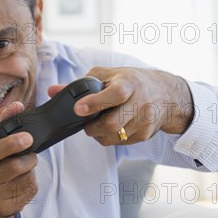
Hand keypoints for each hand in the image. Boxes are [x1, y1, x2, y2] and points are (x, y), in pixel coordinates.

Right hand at [0, 102, 38, 217]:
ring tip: (20, 170)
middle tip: (31, 154)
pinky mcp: (8, 208)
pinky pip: (30, 190)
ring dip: (29, 170)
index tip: (28, 138)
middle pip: (14, 166)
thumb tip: (16, 106)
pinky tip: (19, 184)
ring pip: (25, 177)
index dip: (10, 144)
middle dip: (28, 158)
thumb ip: (0, 124)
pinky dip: (30, 183)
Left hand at [48, 67, 193, 144]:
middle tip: (86, 122)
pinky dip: (109, 137)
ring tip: (99, 122)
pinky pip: (119, 142)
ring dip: (99, 133)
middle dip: (92, 127)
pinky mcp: (145, 135)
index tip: (77, 108)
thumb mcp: (108, 75)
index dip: (95, 103)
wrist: (165, 94)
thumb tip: (52, 91)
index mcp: (129, 83)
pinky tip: (112, 126)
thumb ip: (80, 84)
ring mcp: (144, 121)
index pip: (115, 95)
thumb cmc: (130, 82)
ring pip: (113, 137)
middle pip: (112, 124)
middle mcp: (140, 103)